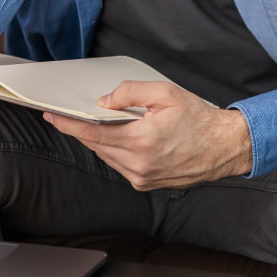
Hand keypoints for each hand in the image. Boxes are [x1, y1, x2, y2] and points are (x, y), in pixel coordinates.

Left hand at [43, 81, 253, 190]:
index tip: (52, 116)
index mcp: (141, 140)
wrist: (223, 147)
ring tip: (100, 123)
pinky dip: (114, 151)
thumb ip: (131, 93)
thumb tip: (105, 102)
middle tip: (68, 114)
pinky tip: (121, 138)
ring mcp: (141, 177)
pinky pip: (119, 165)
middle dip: (81, 129)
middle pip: (96, 145)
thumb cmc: (199, 119)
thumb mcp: (165, 93)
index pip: (93, 133)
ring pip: (106, 156)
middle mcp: (138, 164)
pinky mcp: (145, 184)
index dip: (69, 124)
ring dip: (99, 140)